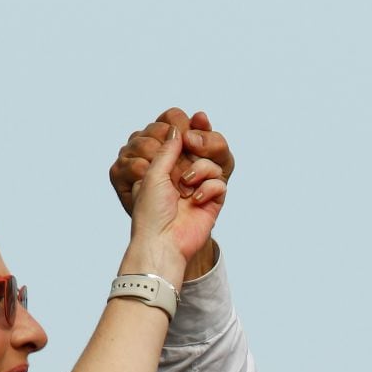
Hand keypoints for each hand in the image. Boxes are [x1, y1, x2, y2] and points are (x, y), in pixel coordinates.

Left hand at [113, 108, 235, 279]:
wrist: (163, 242)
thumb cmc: (151, 212)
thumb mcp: (153, 173)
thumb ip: (167, 150)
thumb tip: (176, 129)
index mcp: (164, 171)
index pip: (179, 147)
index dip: (184, 137)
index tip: (186, 129)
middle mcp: (182, 179)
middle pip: (199, 152)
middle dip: (196, 149)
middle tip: (191, 144)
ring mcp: (198, 190)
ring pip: (211, 166)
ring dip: (200, 170)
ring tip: (187, 185)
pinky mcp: (212, 203)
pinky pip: (220, 184)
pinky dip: (210, 188)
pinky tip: (196, 200)